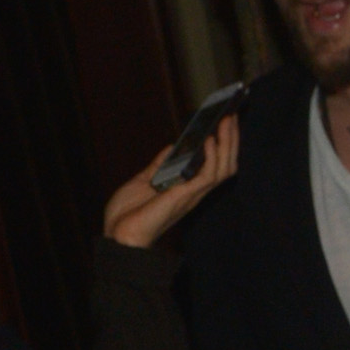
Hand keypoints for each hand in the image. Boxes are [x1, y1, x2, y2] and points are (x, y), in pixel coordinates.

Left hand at [105, 117, 239, 248]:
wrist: (117, 235)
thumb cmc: (128, 214)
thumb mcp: (144, 181)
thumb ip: (160, 165)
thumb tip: (173, 147)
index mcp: (187, 188)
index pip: (216, 166)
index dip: (224, 145)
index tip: (226, 121)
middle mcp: (194, 192)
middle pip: (225, 164)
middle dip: (231, 139)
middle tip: (232, 115)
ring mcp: (192, 194)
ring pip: (223, 168)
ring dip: (227, 143)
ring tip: (226, 121)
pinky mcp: (184, 196)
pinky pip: (206, 176)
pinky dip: (211, 157)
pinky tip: (208, 139)